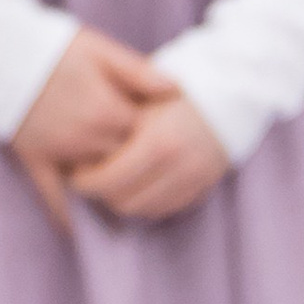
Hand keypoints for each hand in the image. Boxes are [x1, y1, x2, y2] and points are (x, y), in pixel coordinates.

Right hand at [10, 27, 171, 232]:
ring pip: (96, 182)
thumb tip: (176, 89)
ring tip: (124, 193)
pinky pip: (52, 195)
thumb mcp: (100, 49)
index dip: (155, 134)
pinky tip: (76, 231)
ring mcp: (61, 154)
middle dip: (135, 163)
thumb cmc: (53, 46)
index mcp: (108, 111)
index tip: (162, 133)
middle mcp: (88, 139)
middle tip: (148, 166)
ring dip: (109, 187)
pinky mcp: (36, 160)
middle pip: (124, 163)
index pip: (146, 136)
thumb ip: (138, 72)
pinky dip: (65, 215)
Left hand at [68, 84, 230, 223]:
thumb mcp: (142, 97)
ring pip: (144, 211)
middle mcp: (176, 168)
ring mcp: (192, 182)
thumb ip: (114, 125)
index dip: (86, 181)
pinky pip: (165, 210)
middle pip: (124, 202)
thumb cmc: (175, 92)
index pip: (109, 181)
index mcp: (158, 143)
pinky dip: (147, 203)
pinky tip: (138, 186)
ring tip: (113, 182)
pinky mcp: (202, 191)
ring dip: (124, 201)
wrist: (226, 97)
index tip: (77, 172)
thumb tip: (81, 151)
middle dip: (103, 194)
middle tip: (91, 179)